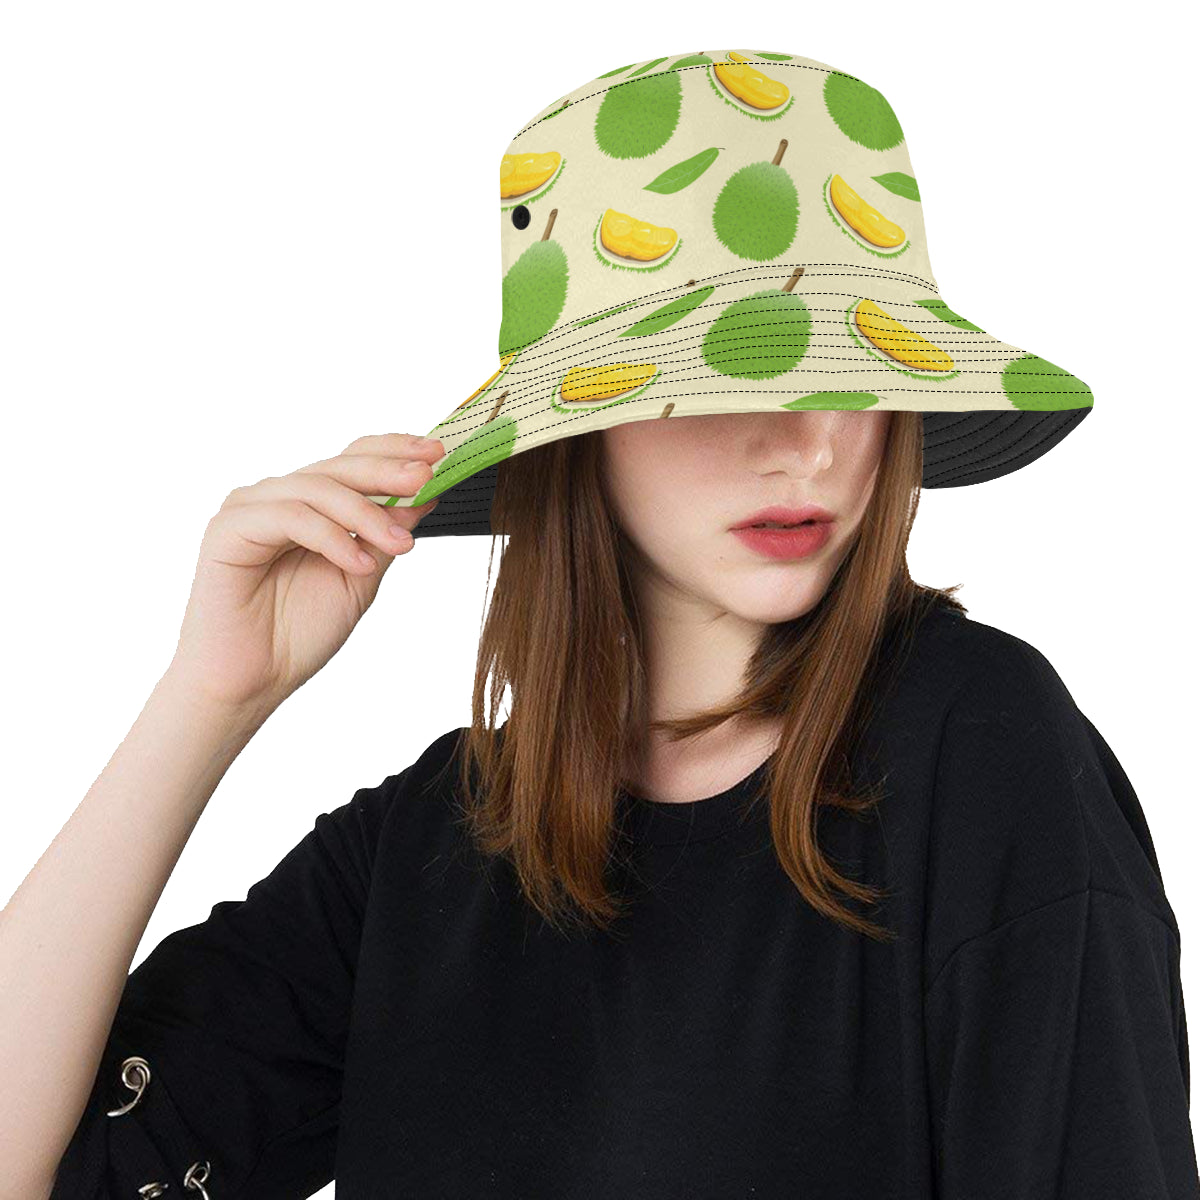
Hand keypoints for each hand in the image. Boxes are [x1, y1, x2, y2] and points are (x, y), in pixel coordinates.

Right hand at [166, 432, 443, 712]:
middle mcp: (279, 497)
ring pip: (317, 489)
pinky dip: (331, 539)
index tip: (439, 455)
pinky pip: (289, 518)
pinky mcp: (228, 529)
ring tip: (400, 545)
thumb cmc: (298, 633)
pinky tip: (358, 565)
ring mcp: (250, 509)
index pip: (354, 460)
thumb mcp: (361, 578)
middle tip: (427, 477)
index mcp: (310, 504)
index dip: (395, 451)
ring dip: (366, 515)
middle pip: (339, 467)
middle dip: (388, 471)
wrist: (254, 682)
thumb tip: (427, 494)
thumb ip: (386, 535)